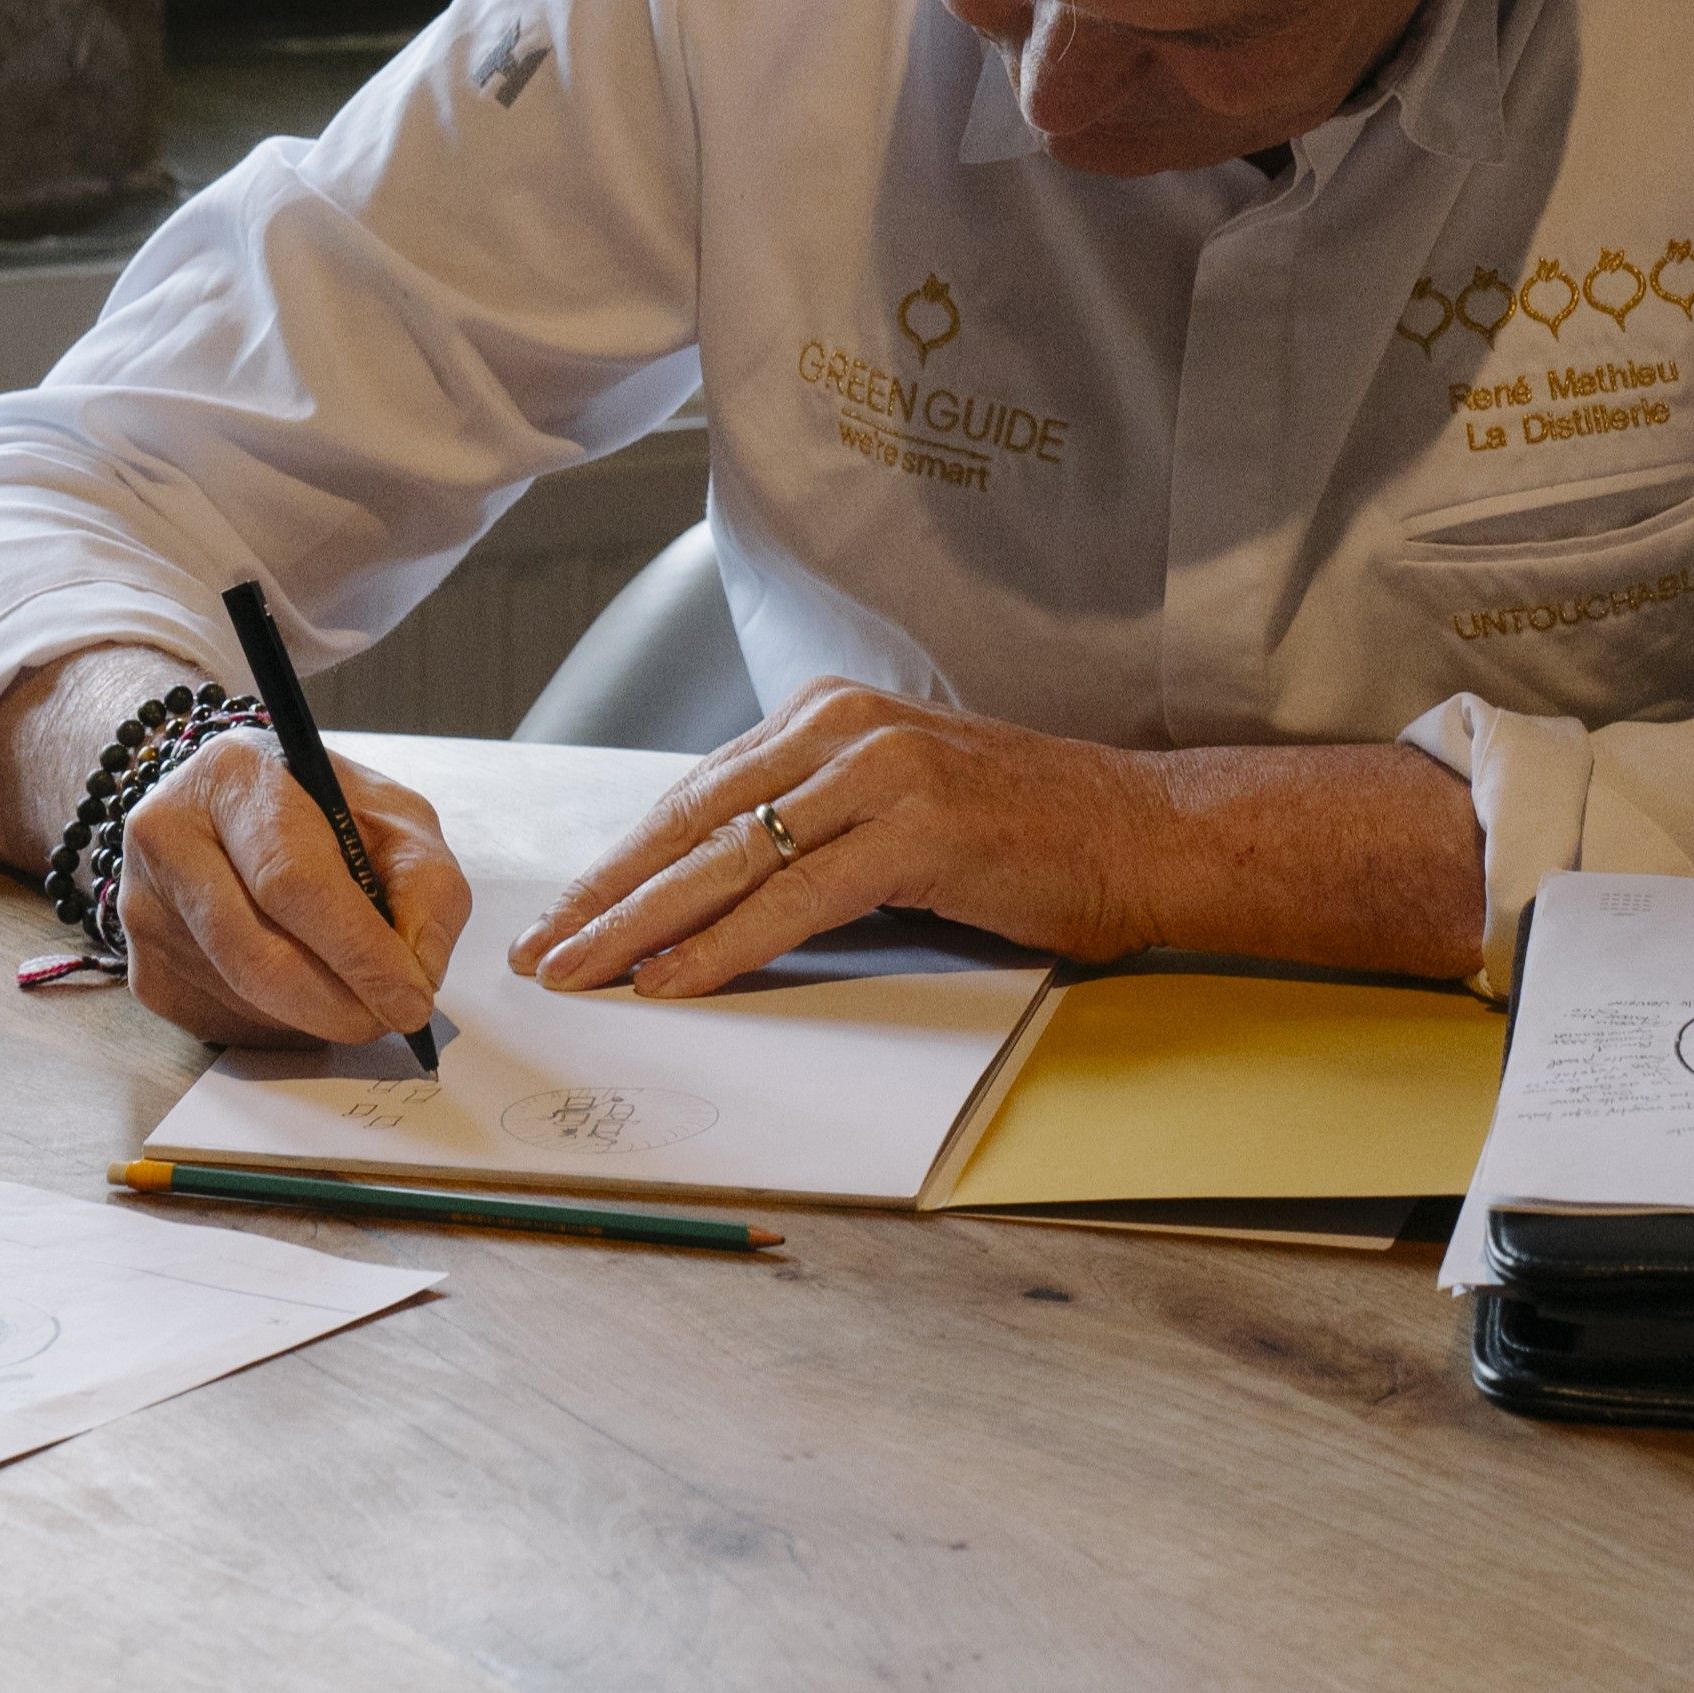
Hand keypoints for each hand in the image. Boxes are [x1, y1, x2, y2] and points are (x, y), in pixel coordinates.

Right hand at [117, 728, 471, 1049]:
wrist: (232, 815)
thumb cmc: (321, 813)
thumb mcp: (393, 818)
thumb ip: (426, 883)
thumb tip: (418, 971)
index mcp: (232, 777)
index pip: (291, 879)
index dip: (356, 949)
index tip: (411, 998)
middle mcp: (167, 837)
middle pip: (255, 953)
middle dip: (339, 1003)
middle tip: (392, 1021)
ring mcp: (143, 908)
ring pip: (242, 998)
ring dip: (316, 1017)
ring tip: (356, 994)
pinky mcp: (141, 969)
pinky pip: (223, 1024)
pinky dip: (283, 1027)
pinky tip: (306, 994)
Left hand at [512, 683, 1179, 997]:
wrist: (1150, 832)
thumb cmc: (1036, 832)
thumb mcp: (903, 804)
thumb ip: (818, 823)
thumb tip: (718, 886)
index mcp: (832, 712)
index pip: (699, 793)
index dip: (624, 860)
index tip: (568, 911)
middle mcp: (844, 725)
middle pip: (694, 822)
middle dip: (609, 894)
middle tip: (543, 950)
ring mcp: (879, 771)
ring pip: (728, 859)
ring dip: (641, 926)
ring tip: (582, 972)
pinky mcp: (914, 829)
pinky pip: (791, 899)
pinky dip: (722, 946)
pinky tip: (671, 980)